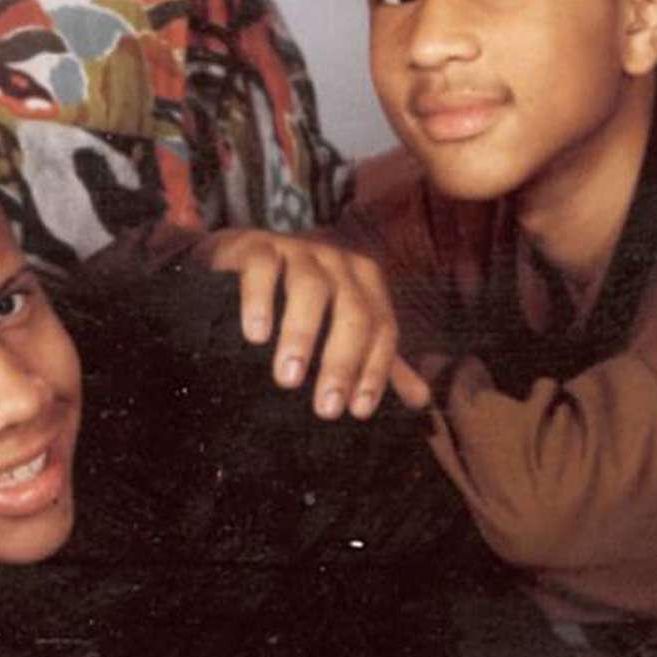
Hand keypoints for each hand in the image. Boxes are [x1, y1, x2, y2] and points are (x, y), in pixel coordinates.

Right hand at [202, 229, 430, 418]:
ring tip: (288, 379)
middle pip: (353, 311)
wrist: (235, 263)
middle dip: (342, 362)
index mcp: (364, 282)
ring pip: (310, 287)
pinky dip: (260, 301)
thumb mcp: (338, 331)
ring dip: (301, 335)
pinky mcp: (255, 245)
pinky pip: (262, 267)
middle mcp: (337, 261)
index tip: (358, 412)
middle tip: (325, 408)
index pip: (382, 328)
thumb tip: (421, 400)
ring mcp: (296, 250)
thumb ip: (375, 360)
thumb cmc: (293, 305)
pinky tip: (255, 335)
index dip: (375, 370)